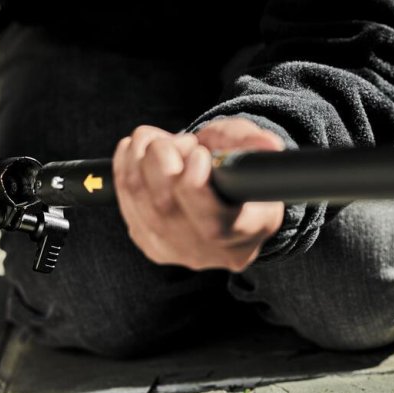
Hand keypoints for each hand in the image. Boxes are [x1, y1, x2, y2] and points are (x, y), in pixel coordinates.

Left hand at [112, 117, 285, 271]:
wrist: (218, 194)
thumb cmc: (238, 171)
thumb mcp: (254, 155)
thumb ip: (257, 145)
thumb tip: (269, 146)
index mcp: (245, 233)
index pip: (212, 224)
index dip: (195, 186)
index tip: (199, 154)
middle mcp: (206, 251)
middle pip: (165, 208)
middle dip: (165, 158)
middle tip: (185, 141)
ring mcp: (171, 251)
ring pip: (138, 198)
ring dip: (141, 156)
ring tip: (164, 141)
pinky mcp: (145, 240)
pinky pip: (124, 198)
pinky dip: (125, 164)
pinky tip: (140, 150)